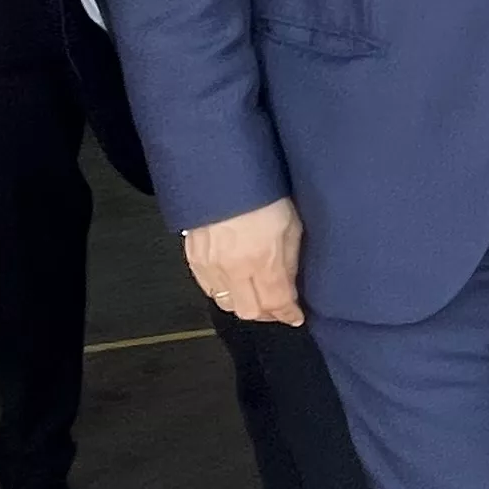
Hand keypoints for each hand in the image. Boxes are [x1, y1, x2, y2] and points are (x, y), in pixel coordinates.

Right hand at [185, 199, 305, 323]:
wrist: (222, 172)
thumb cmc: (261, 190)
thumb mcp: (291, 223)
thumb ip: (290, 259)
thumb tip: (290, 283)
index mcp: (262, 260)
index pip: (277, 303)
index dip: (288, 314)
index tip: (295, 316)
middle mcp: (234, 268)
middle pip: (250, 311)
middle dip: (267, 313)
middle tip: (276, 306)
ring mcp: (211, 264)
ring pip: (226, 302)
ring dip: (243, 303)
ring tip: (255, 293)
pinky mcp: (193, 257)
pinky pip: (207, 287)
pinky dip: (222, 290)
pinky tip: (232, 281)